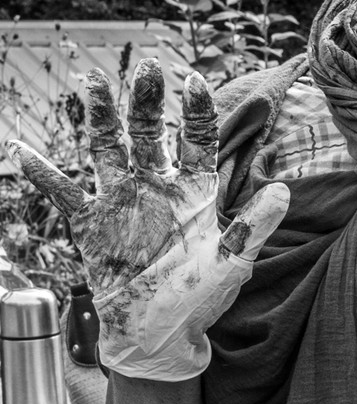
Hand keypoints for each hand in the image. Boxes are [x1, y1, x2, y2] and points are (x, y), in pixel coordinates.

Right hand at [9, 60, 289, 380]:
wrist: (160, 335)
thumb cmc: (201, 299)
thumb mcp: (234, 262)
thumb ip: (255, 224)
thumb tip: (283, 189)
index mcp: (195, 192)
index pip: (198, 140)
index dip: (195, 110)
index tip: (193, 80)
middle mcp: (157, 188)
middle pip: (149, 133)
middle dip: (146, 101)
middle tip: (146, 68)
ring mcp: (121, 202)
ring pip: (107, 148)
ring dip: (99, 117)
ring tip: (90, 82)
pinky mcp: (90, 224)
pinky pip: (64, 192)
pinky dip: (43, 172)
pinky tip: (22, 150)